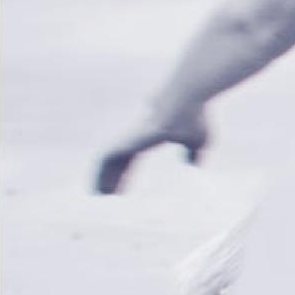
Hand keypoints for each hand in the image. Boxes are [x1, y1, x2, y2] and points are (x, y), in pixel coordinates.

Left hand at [94, 103, 210, 194]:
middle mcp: (134, 137)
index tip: (120, 191)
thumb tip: (193, 163)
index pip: (130, 160)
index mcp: (147, 138)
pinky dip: (98, 171)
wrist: (185, 99)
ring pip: (106, 160)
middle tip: (104, 195)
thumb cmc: (193, 117)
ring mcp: (128, 137)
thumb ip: (192, 152)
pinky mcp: (125, 137)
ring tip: (97, 195)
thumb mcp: (197, 140)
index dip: (124, 175)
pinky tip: (97, 184)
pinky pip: (103, 157)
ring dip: (100, 177)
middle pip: (116, 161)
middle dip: (110, 178)